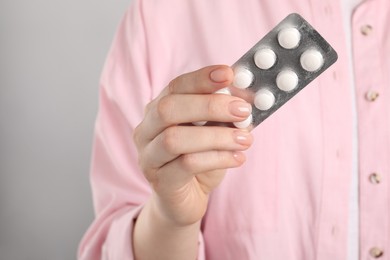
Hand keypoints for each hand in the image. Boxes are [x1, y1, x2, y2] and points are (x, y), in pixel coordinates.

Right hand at [133, 65, 253, 226]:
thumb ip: (224, 114)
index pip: (174, 87)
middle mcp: (146, 131)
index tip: (229, 74)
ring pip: (175, 139)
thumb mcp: (214, 132)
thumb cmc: (199, 162)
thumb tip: (246, 96)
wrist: (185, 200)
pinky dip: (217, 158)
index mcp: (157, 111)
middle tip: (242, 110)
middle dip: (209, 106)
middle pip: (168, 109)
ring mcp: (149, 157)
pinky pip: (186, 165)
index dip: (200, 78)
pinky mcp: (160, 182)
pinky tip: (238, 159)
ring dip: (216, 136)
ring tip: (245, 139)